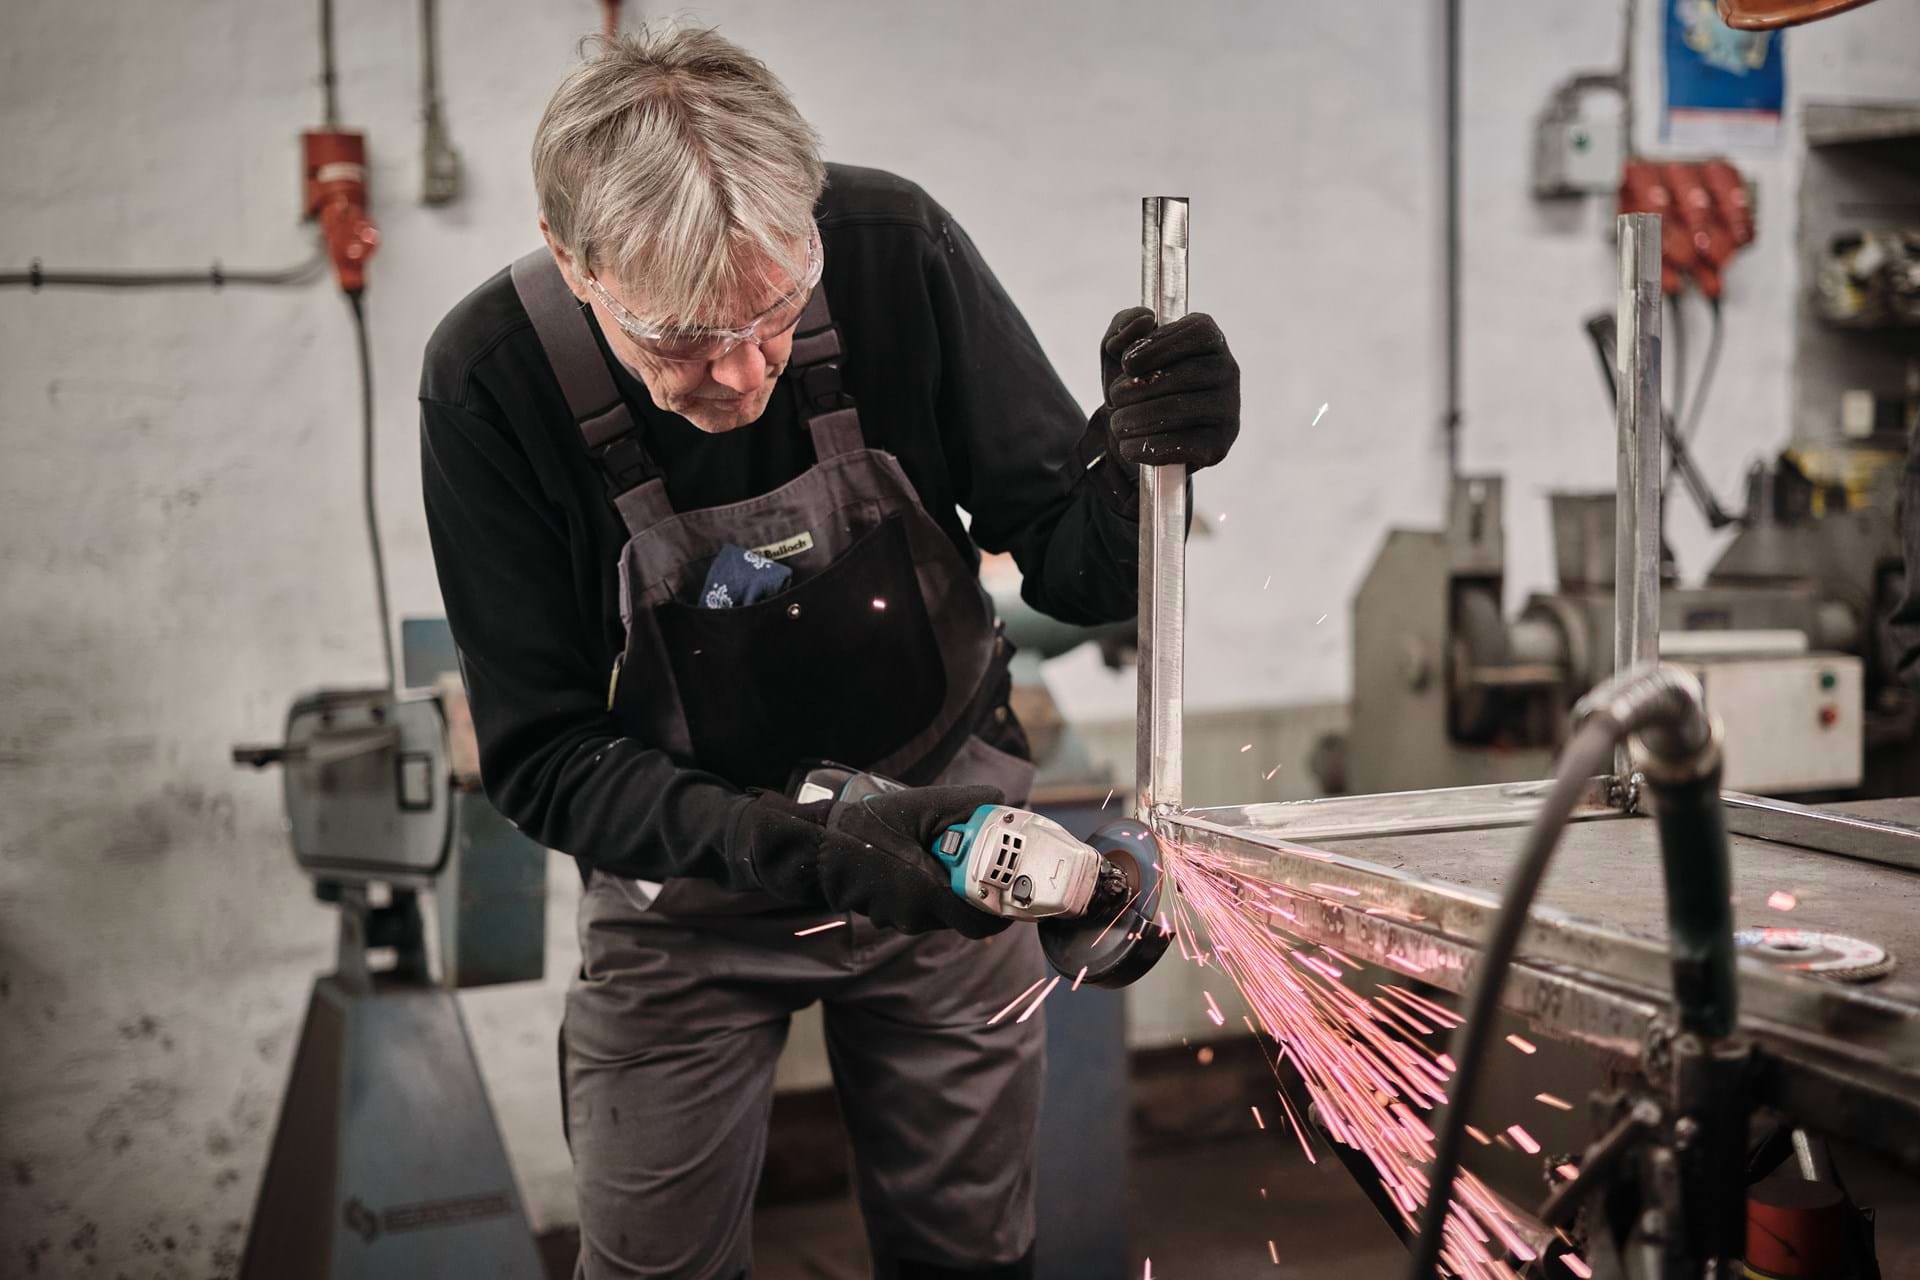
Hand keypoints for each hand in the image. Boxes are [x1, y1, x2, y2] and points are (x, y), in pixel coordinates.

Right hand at [821, 784, 1009, 936]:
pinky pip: (920, 908)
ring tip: (937, 856)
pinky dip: (927, 890)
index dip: (1000, 907)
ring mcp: (900, 918)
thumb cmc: (869, 827)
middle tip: (974, 862)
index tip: (1007, 886)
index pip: (981, 922)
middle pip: (963, 915)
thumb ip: (968, 805)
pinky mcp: (888, 915)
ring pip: (941, 912)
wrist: (821, 847)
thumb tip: (1000, 806)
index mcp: (929, 892)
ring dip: (948, 889)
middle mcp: (916, 914)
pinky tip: (916, 864)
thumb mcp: (924, 804)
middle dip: (972, 890)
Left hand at [1098, 307, 1239, 470]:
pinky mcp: (1219, 446)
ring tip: (1118, 423)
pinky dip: (1145, 447)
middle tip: (1114, 398)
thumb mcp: (1119, 349)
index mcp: (1210, 340)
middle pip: (1182, 376)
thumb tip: (1145, 320)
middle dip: (1136, 389)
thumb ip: (1123, 325)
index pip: (1196, 333)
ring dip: (1134, 419)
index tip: (1127, 363)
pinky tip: (1129, 445)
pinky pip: (1180, 445)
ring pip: (1176, 412)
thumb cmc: (1135, 384)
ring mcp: (1228, 410)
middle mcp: (1227, 371)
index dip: (1156, 347)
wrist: (1139, 434)